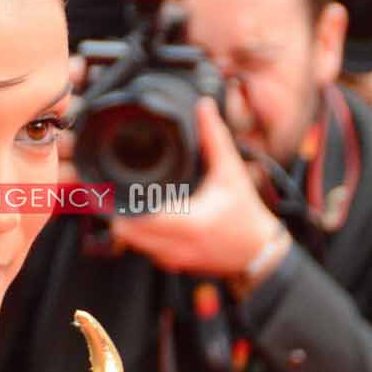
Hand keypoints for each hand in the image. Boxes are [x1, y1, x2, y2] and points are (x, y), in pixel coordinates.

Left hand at [107, 96, 284, 280]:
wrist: (258, 252)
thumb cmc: (245, 213)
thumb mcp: (231, 171)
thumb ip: (214, 137)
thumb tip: (204, 106)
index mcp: (190, 222)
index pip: (141, 220)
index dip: (123, 205)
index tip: (113, 188)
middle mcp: (178, 246)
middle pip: (127, 235)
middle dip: (119, 212)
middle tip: (117, 191)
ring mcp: (174, 259)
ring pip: (133, 246)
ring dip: (128, 226)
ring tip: (131, 202)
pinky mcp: (174, 265)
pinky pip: (145, 252)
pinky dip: (141, 238)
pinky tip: (147, 220)